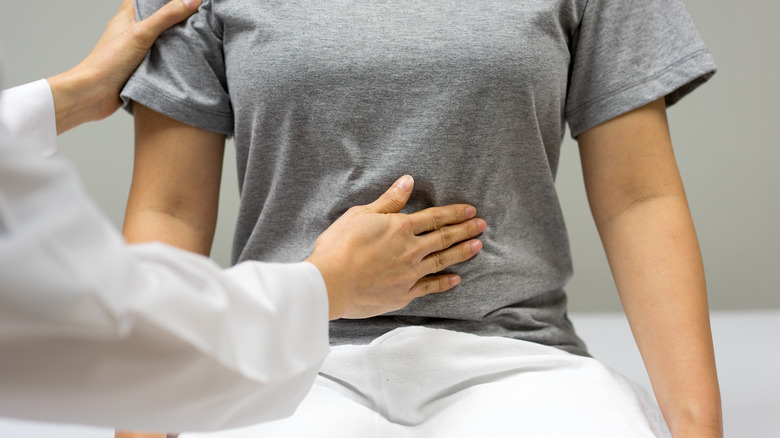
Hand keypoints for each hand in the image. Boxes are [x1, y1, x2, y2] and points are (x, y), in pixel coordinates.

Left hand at [47, 0, 200, 133]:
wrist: (94, 94)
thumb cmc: (108, 62)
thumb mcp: (141, 34)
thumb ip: (166, 16)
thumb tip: (191, 0)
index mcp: (126, 17)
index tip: (181, 0)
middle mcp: (129, 32)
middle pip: (155, 19)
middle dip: (173, 18)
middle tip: (195, 17)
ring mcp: (134, 51)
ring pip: (158, 40)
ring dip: (173, 40)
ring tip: (194, 37)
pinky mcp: (138, 69)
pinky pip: (158, 60)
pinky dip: (169, 59)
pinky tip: (182, 61)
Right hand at [306, 175, 485, 319]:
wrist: (331, 283)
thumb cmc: (339, 247)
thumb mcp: (361, 215)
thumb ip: (388, 201)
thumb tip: (407, 181)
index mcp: (400, 228)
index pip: (434, 218)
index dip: (454, 213)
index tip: (470, 211)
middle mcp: (411, 250)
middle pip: (444, 238)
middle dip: (465, 230)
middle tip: (482, 226)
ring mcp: (410, 274)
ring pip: (442, 261)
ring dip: (462, 253)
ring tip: (478, 247)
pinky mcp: (403, 294)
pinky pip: (430, 287)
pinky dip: (444, 283)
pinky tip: (456, 279)